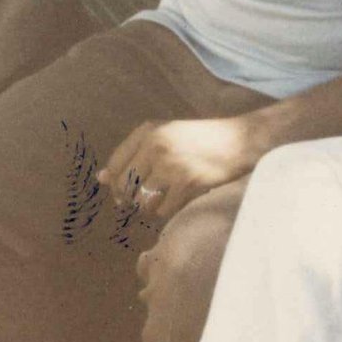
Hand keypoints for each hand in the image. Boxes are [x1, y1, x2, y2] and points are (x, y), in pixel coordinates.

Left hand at [97, 115, 262, 221]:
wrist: (241, 140)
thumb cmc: (202, 140)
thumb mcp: (167, 138)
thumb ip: (134, 156)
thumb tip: (100, 179)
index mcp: (148, 131)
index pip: (114, 167)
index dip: (116, 186)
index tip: (126, 194)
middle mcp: (156, 145)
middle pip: (126, 188)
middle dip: (133, 199)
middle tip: (151, 197)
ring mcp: (171, 164)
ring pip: (142, 202)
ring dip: (152, 206)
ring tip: (168, 196)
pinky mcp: (187, 181)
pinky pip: (163, 209)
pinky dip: (170, 209)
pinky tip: (183, 197)